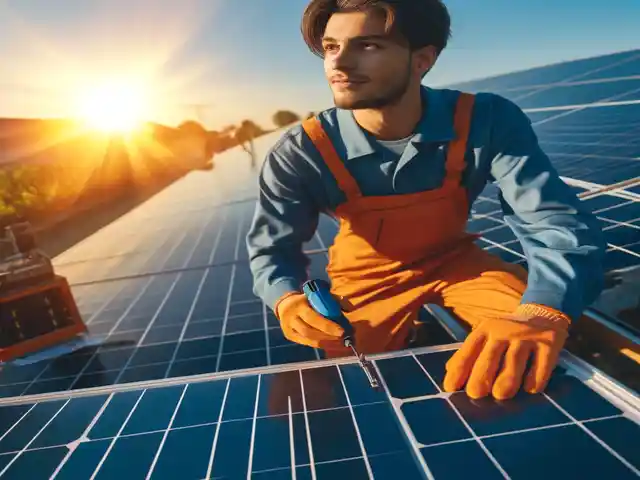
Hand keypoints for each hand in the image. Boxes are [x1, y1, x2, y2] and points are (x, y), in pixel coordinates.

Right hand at [275, 293, 345, 348]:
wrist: (286, 303)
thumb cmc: (309, 299)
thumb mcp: (320, 295)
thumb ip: (336, 300)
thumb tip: (350, 309)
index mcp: (299, 304)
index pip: (312, 318)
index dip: (327, 326)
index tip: (342, 331)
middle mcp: (291, 317)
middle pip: (309, 332)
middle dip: (328, 336)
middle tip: (343, 339)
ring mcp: (289, 328)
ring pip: (308, 340)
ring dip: (326, 342)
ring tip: (340, 343)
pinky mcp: (289, 336)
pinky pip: (307, 343)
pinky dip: (321, 345)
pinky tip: (331, 344)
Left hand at [443, 305, 569, 399]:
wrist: (542, 314)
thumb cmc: (507, 334)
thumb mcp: (486, 336)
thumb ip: (469, 353)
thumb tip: (449, 374)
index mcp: (485, 329)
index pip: (468, 351)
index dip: (459, 370)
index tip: (451, 388)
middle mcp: (504, 331)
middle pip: (489, 358)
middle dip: (480, 378)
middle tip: (475, 394)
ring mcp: (526, 337)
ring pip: (514, 364)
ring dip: (506, 382)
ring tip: (500, 395)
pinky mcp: (549, 344)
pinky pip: (540, 366)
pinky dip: (535, 380)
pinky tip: (530, 389)